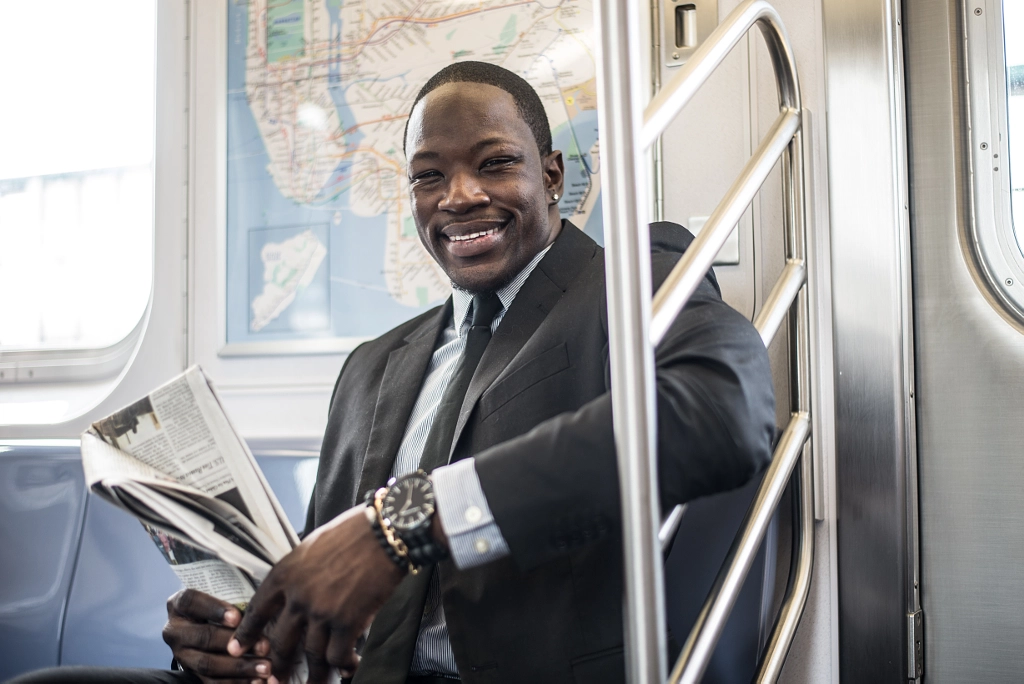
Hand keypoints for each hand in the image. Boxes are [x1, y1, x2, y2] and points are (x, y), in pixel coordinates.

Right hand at [163, 588, 270, 683]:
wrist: (204, 624)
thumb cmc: (221, 604)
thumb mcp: (221, 595)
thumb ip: (234, 600)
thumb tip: (259, 614)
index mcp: (178, 604)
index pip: (191, 601)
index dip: (214, 609)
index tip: (238, 618)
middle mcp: (175, 630)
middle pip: (203, 637)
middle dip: (236, 642)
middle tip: (264, 646)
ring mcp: (180, 654)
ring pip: (208, 664)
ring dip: (239, 667)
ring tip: (265, 667)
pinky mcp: (190, 672)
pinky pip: (211, 682)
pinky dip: (235, 682)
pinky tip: (256, 681)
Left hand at [228, 505, 405, 683]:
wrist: (384, 533)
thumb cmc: (353, 532)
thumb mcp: (313, 545)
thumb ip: (301, 572)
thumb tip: (298, 589)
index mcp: (285, 574)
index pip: (256, 610)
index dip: (246, 634)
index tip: (237, 649)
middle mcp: (297, 596)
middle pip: (280, 642)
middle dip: (278, 665)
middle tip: (277, 679)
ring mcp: (321, 612)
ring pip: (310, 656)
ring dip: (313, 675)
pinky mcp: (347, 622)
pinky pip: (338, 656)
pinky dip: (343, 666)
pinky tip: (348, 668)